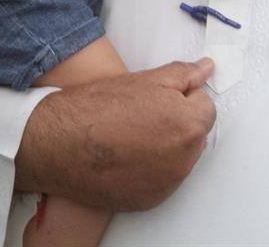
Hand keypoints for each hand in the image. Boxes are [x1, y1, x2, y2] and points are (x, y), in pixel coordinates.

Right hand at [15, 59, 215, 210]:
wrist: (61, 143)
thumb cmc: (99, 108)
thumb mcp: (145, 79)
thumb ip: (184, 74)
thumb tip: (207, 68)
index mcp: (187, 124)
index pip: (206, 107)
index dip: (184, 97)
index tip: (161, 96)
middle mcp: (183, 159)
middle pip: (195, 134)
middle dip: (178, 121)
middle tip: (144, 112)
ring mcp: (167, 183)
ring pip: (180, 157)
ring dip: (167, 145)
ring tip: (133, 133)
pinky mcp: (151, 200)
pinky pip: (163, 178)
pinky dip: (153, 167)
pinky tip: (128, 154)